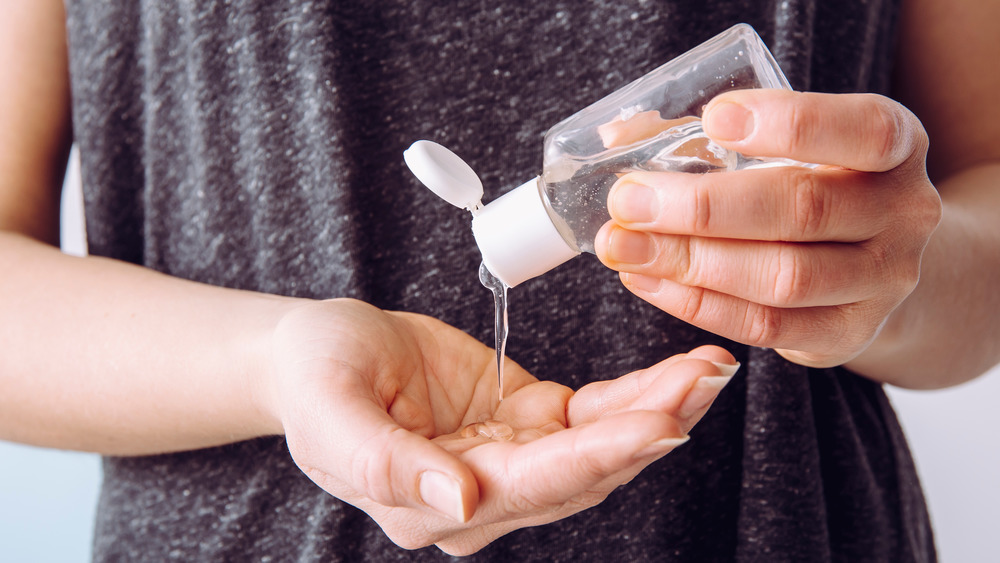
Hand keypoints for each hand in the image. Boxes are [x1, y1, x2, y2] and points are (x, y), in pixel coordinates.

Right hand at [257, 299, 735, 554]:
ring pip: (600, 447)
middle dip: (652, 426)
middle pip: (584, 471)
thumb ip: (384, 461)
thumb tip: (456, 499)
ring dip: (657, 409)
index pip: (534, 485)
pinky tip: (675, 374)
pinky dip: (635, 395)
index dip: (600, 454)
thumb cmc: (313, 378)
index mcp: (432, 504)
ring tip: (708, 369)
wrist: (317, 353)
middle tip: (708, 381)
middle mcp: (482, 494)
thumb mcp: (329, 412)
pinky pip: (592, 415)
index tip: (661, 420)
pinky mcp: (524, 422)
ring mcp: (508, 459)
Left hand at [595, 90, 941, 368]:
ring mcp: (883, 282)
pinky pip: (766, 326)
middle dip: (703, 207)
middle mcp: (903, 213)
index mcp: (896, 146)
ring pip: (782, 278)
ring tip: (623, 247)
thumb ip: (712, 135)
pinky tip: (647, 281)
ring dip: (690, 263)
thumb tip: (618, 137)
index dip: (790, 123)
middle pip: (803, 209)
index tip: (713, 119)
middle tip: (629, 201)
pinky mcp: (847, 334)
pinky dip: (698, 305)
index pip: (862, 130)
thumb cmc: (814, 184)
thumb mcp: (789, 146)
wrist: (875, 263)